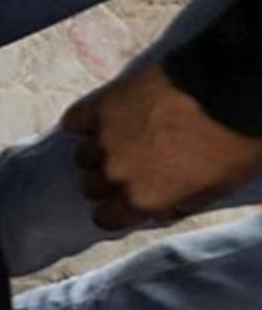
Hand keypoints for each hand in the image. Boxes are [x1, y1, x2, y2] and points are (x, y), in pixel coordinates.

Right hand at [64, 63, 261, 229]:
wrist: (232, 90)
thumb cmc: (233, 142)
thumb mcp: (217, 188)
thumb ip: (180, 205)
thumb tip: (158, 213)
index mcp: (142, 200)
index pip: (104, 219)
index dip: (115, 209)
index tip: (124, 200)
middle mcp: (116, 175)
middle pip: (91, 186)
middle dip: (107, 178)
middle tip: (130, 162)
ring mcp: (105, 140)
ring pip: (84, 155)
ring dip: (99, 148)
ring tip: (121, 136)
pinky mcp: (102, 107)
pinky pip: (76, 121)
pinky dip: (84, 121)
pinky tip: (102, 117)